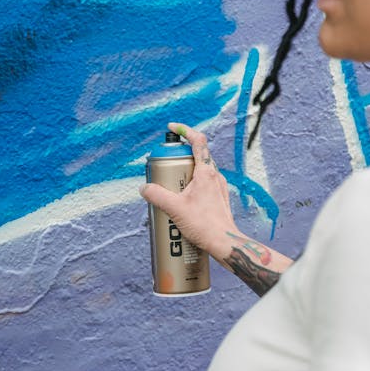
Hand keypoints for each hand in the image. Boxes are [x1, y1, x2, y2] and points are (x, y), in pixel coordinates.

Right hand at [139, 122, 238, 259]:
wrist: (224, 243)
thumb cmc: (204, 225)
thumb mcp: (174, 209)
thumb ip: (156, 196)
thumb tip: (144, 188)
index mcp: (206, 172)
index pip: (198, 141)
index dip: (185, 130)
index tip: (173, 127)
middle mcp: (215, 176)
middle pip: (197, 156)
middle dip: (179, 157)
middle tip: (165, 166)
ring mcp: (219, 188)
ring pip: (200, 172)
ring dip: (185, 173)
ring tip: (171, 188)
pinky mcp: (219, 199)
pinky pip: (204, 185)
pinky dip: (192, 187)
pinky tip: (183, 202)